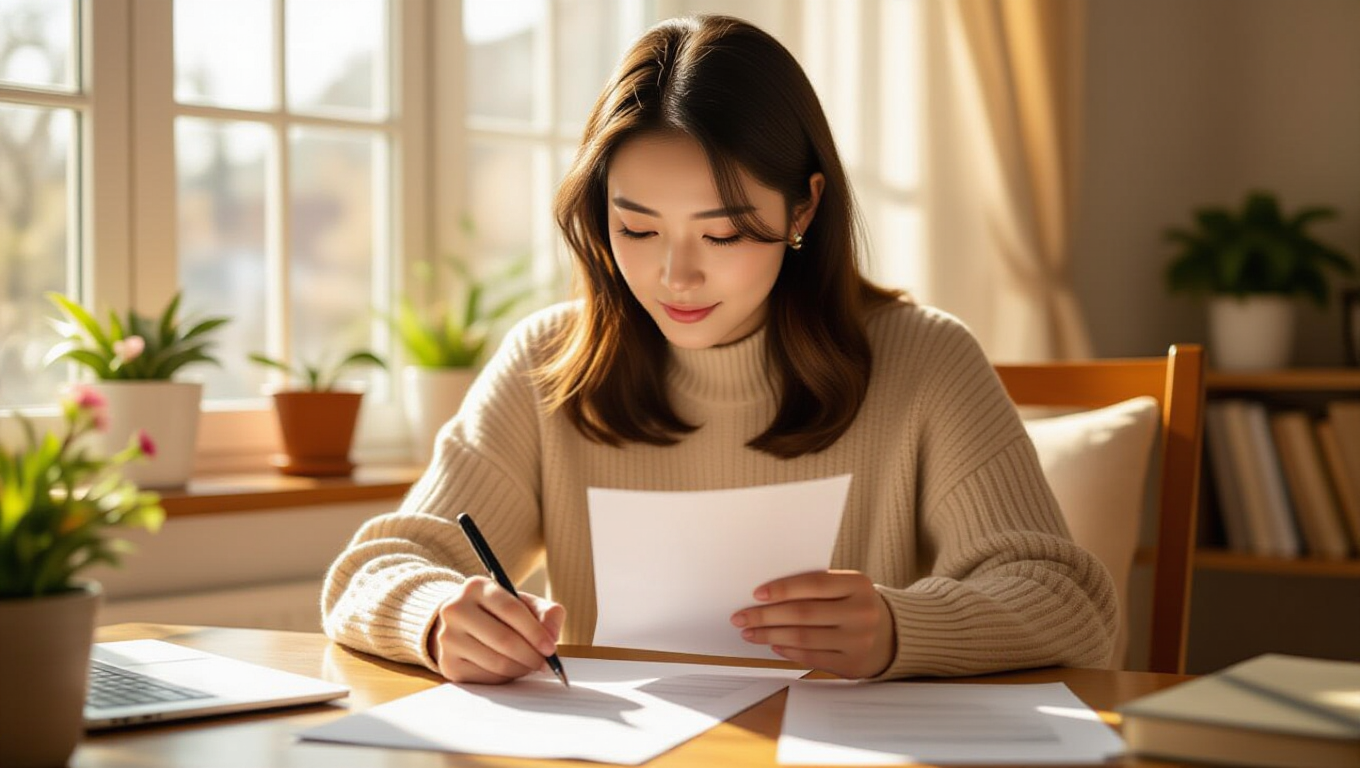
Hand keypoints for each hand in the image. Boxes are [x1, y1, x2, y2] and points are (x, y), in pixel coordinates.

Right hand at [427, 576, 564, 683]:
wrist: (461, 622)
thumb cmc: (499, 612)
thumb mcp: (523, 603)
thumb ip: (546, 612)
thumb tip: (552, 635)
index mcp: (476, 587)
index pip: (511, 610)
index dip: (535, 632)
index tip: (550, 648)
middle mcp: (455, 610)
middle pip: (503, 639)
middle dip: (531, 655)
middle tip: (545, 663)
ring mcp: (447, 638)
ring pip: (496, 662)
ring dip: (521, 668)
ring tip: (530, 665)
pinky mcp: (447, 664)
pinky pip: (486, 677)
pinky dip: (506, 677)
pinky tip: (511, 669)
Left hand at [730, 570, 895, 678]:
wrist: (892, 634)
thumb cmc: (855, 605)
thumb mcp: (845, 588)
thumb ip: (814, 588)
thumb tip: (765, 596)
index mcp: (858, 584)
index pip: (813, 583)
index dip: (782, 589)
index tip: (756, 594)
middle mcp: (862, 612)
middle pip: (803, 613)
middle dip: (766, 615)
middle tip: (741, 617)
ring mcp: (859, 640)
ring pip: (803, 638)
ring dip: (770, 635)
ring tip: (750, 632)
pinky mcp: (852, 664)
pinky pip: (811, 657)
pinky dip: (788, 651)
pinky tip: (773, 644)